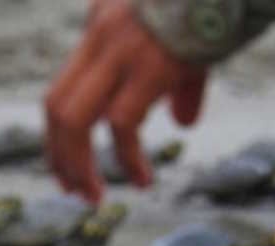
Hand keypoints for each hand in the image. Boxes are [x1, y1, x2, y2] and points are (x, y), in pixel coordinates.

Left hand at [45, 0, 208, 202]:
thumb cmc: (218, 6)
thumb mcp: (185, 44)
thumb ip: (177, 86)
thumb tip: (183, 124)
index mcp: (101, 27)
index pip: (62, 89)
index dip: (57, 136)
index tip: (66, 169)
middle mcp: (101, 36)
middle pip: (56, 107)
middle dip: (59, 156)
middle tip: (73, 191)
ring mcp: (121, 51)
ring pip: (74, 120)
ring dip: (79, 166)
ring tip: (94, 197)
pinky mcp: (150, 66)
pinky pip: (122, 125)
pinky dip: (127, 159)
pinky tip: (143, 179)